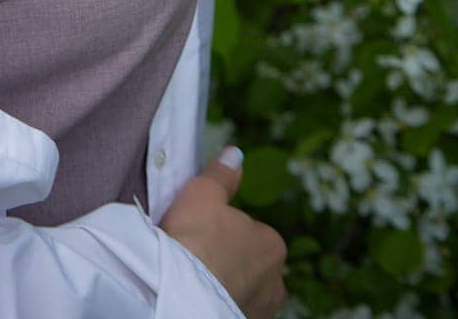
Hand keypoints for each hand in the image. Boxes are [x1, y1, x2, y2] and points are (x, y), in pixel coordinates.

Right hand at [160, 152, 288, 318]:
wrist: (181, 294)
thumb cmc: (195, 239)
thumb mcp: (204, 193)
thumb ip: (222, 175)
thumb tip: (236, 154)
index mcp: (273, 245)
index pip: (252, 232)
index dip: (224, 230)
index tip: (203, 232)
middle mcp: (276, 282)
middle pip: (250, 263)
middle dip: (230, 260)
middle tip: (199, 255)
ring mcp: (261, 310)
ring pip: (243, 289)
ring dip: (226, 284)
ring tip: (197, 278)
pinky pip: (231, 307)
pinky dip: (218, 302)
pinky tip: (199, 294)